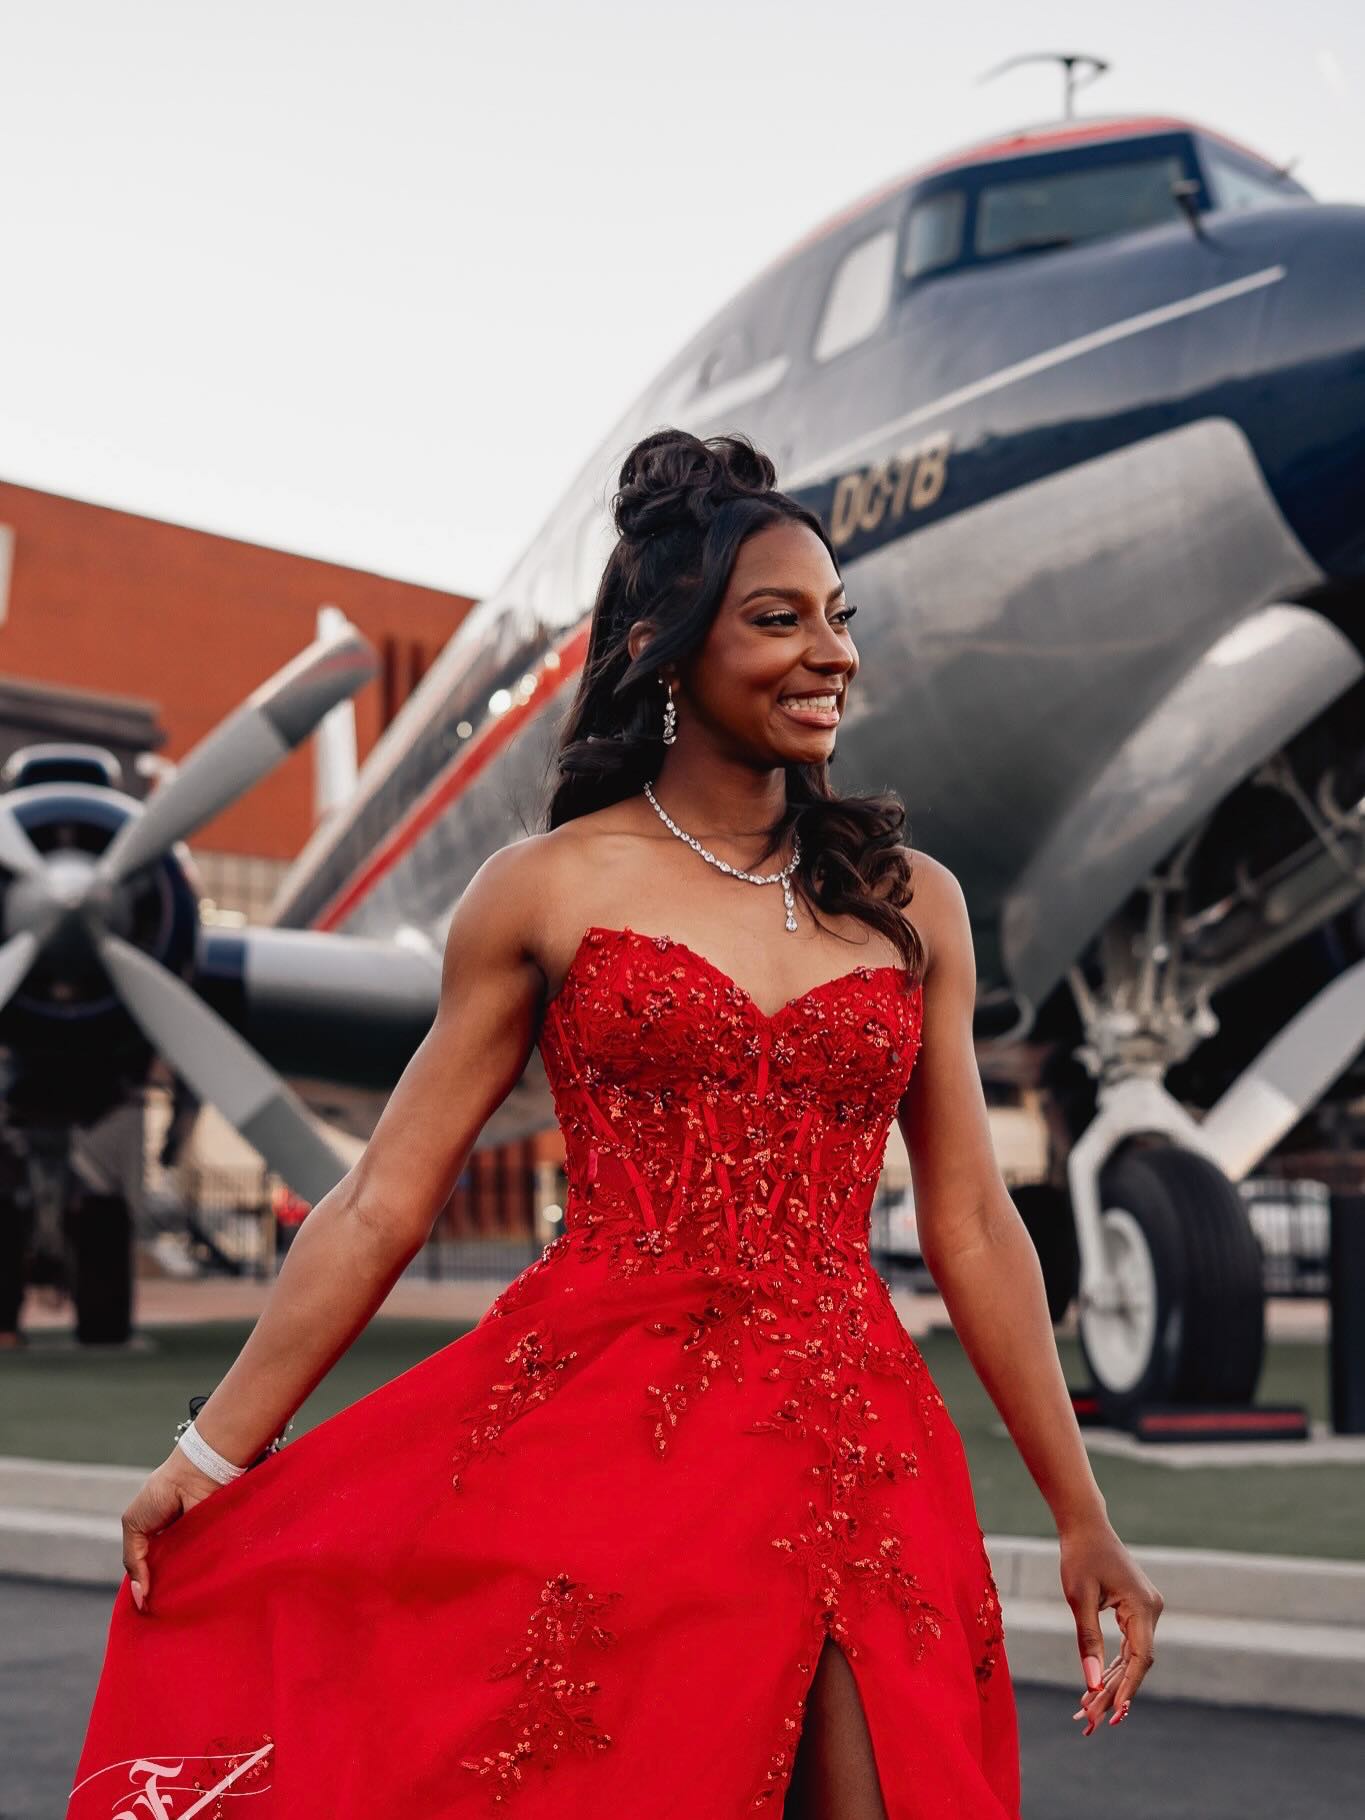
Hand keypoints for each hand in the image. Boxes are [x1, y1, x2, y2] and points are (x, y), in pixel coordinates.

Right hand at [121, 1450, 223, 1615]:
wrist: (195, 1475)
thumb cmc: (161, 1493)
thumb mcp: (134, 1526)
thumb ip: (134, 1560)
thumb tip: (139, 1595)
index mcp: (156, 1538)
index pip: (149, 1571)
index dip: (145, 1587)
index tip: (145, 1607)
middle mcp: (176, 1544)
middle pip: (167, 1577)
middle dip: (163, 1593)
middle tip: (159, 1612)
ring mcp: (194, 1547)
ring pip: (185, 1578)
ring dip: (179, 1590)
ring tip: (174, 1607)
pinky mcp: (213, 1546)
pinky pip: (204, 1570)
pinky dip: (197, 1580)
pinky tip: (189, 1593)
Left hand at [1058, 1513, 1163, 1734]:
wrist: (1085, 1524)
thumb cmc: (1080, 1555)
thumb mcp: (1078, 1597)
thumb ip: (1087, 1639)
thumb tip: (1089, 1682)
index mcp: (1143, 1606)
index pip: (1140, 1659)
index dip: (1127, 1689)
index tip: (1113, 1715)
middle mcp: (1151, 1610)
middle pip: (1135, 1663)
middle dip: (1113, 1692)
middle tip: (1089, 1722)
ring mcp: (1146, 1611)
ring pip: (1131, 1658)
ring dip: (1111, 1683)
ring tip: (1088, 1713)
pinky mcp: (1136, 1611)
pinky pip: (1127, 1646)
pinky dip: (1112, 1666)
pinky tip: (1096, 1688)